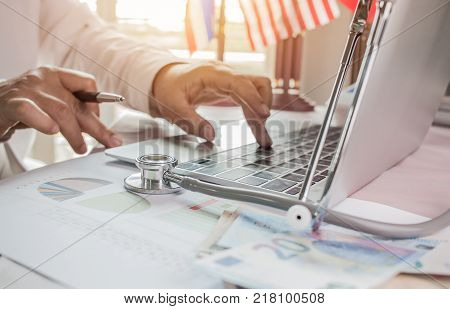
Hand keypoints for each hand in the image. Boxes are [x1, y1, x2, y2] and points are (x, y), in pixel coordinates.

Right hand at [0, 67, 121, 152]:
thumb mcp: (50, 102)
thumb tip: (97, 127)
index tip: (99, 122)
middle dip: (97, 127)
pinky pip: (30, 111)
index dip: (97, 104)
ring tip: (80, 147)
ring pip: (60, 111)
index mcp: (56, 75)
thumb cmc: (21, 104)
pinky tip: (51, 130)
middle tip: (110, 141)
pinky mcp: (11, 103)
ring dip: (74, 133)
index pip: (87, 83)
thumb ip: (71, 110)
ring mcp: (27, 90)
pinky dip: (42, 121)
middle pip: (77, 104)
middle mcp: (43, 79)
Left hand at [151, 62, 272, 147]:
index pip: (239, 83)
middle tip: (262, 134)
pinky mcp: (231, 89)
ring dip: (261, 113)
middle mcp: (225, 74)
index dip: (254, 97)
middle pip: (257, 84)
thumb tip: (211, 136)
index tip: (264, 114)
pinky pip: (249, 98)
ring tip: (263, 138)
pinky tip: (258, 130)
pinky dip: (254, 114)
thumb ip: (191, 122)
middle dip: (262, 109)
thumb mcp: (173, 107)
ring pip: (257, 91)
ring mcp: (230, 80)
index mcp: (211, 74)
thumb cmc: (168, 89)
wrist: (164, 78)